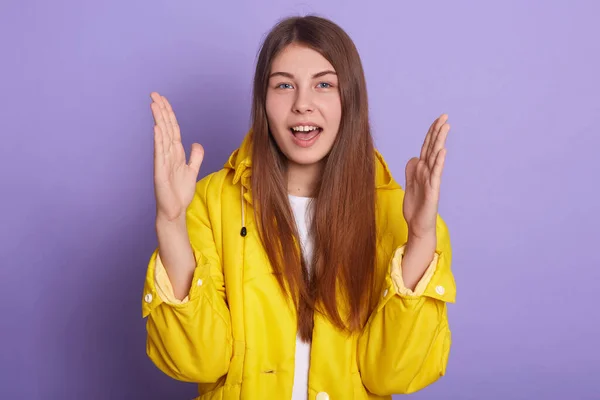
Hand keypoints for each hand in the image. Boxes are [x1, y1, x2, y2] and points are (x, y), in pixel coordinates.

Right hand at [151, 92, 203, 221]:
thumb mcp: (192, 171)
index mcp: (176, 153)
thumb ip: (195, 156)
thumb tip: (196, 143)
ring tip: (154, 105)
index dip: (169, 113)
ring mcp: (163, 162)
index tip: (163, 99)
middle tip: (154, 94)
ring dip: (158, 121)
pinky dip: (159, 141)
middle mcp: (167, 154)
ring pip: (161, 137)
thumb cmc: (180, 192)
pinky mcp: (160, 172)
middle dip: (161, 110)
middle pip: (166, 128)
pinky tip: (158, 129)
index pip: (172, 128)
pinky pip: (160, 154)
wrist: (175, 210)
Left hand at [403, 114, 449, 239]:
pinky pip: (436, 174)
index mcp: (422, 170)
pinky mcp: (433, 190)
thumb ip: (412, 170)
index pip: (427, 147)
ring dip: (440, 142)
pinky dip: (439, 162)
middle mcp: (428, 172)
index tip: (438, 119)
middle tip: (445, 116)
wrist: (418, 226)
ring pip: (435, 157)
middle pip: (433, 148)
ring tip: (445, 127)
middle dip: (438, 132)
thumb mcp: (410, 185)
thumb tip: (414, 157)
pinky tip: (442, 151)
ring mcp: (432, 180)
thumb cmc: (416, 207)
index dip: (431, 133)